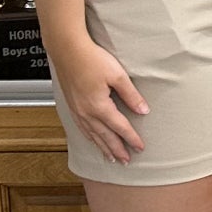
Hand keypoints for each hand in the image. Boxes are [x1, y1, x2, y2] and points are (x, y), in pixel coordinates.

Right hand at [51, 36, 147, 163]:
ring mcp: (77, 111)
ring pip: (92, 135)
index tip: (140, 148)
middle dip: (116, 150)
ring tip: (111, 158)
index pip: (120, 127)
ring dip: (102, 147)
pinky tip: (93, 139)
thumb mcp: (118, 75)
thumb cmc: (92, 59)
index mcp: (99, 106)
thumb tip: (143, 110)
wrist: (68, 50)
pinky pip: (82, 128)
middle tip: (126, 161)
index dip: (131, 138)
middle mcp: (86, 113)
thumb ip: (131, 95)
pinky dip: (90, 138)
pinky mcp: (72, 106)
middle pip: (104, 137)